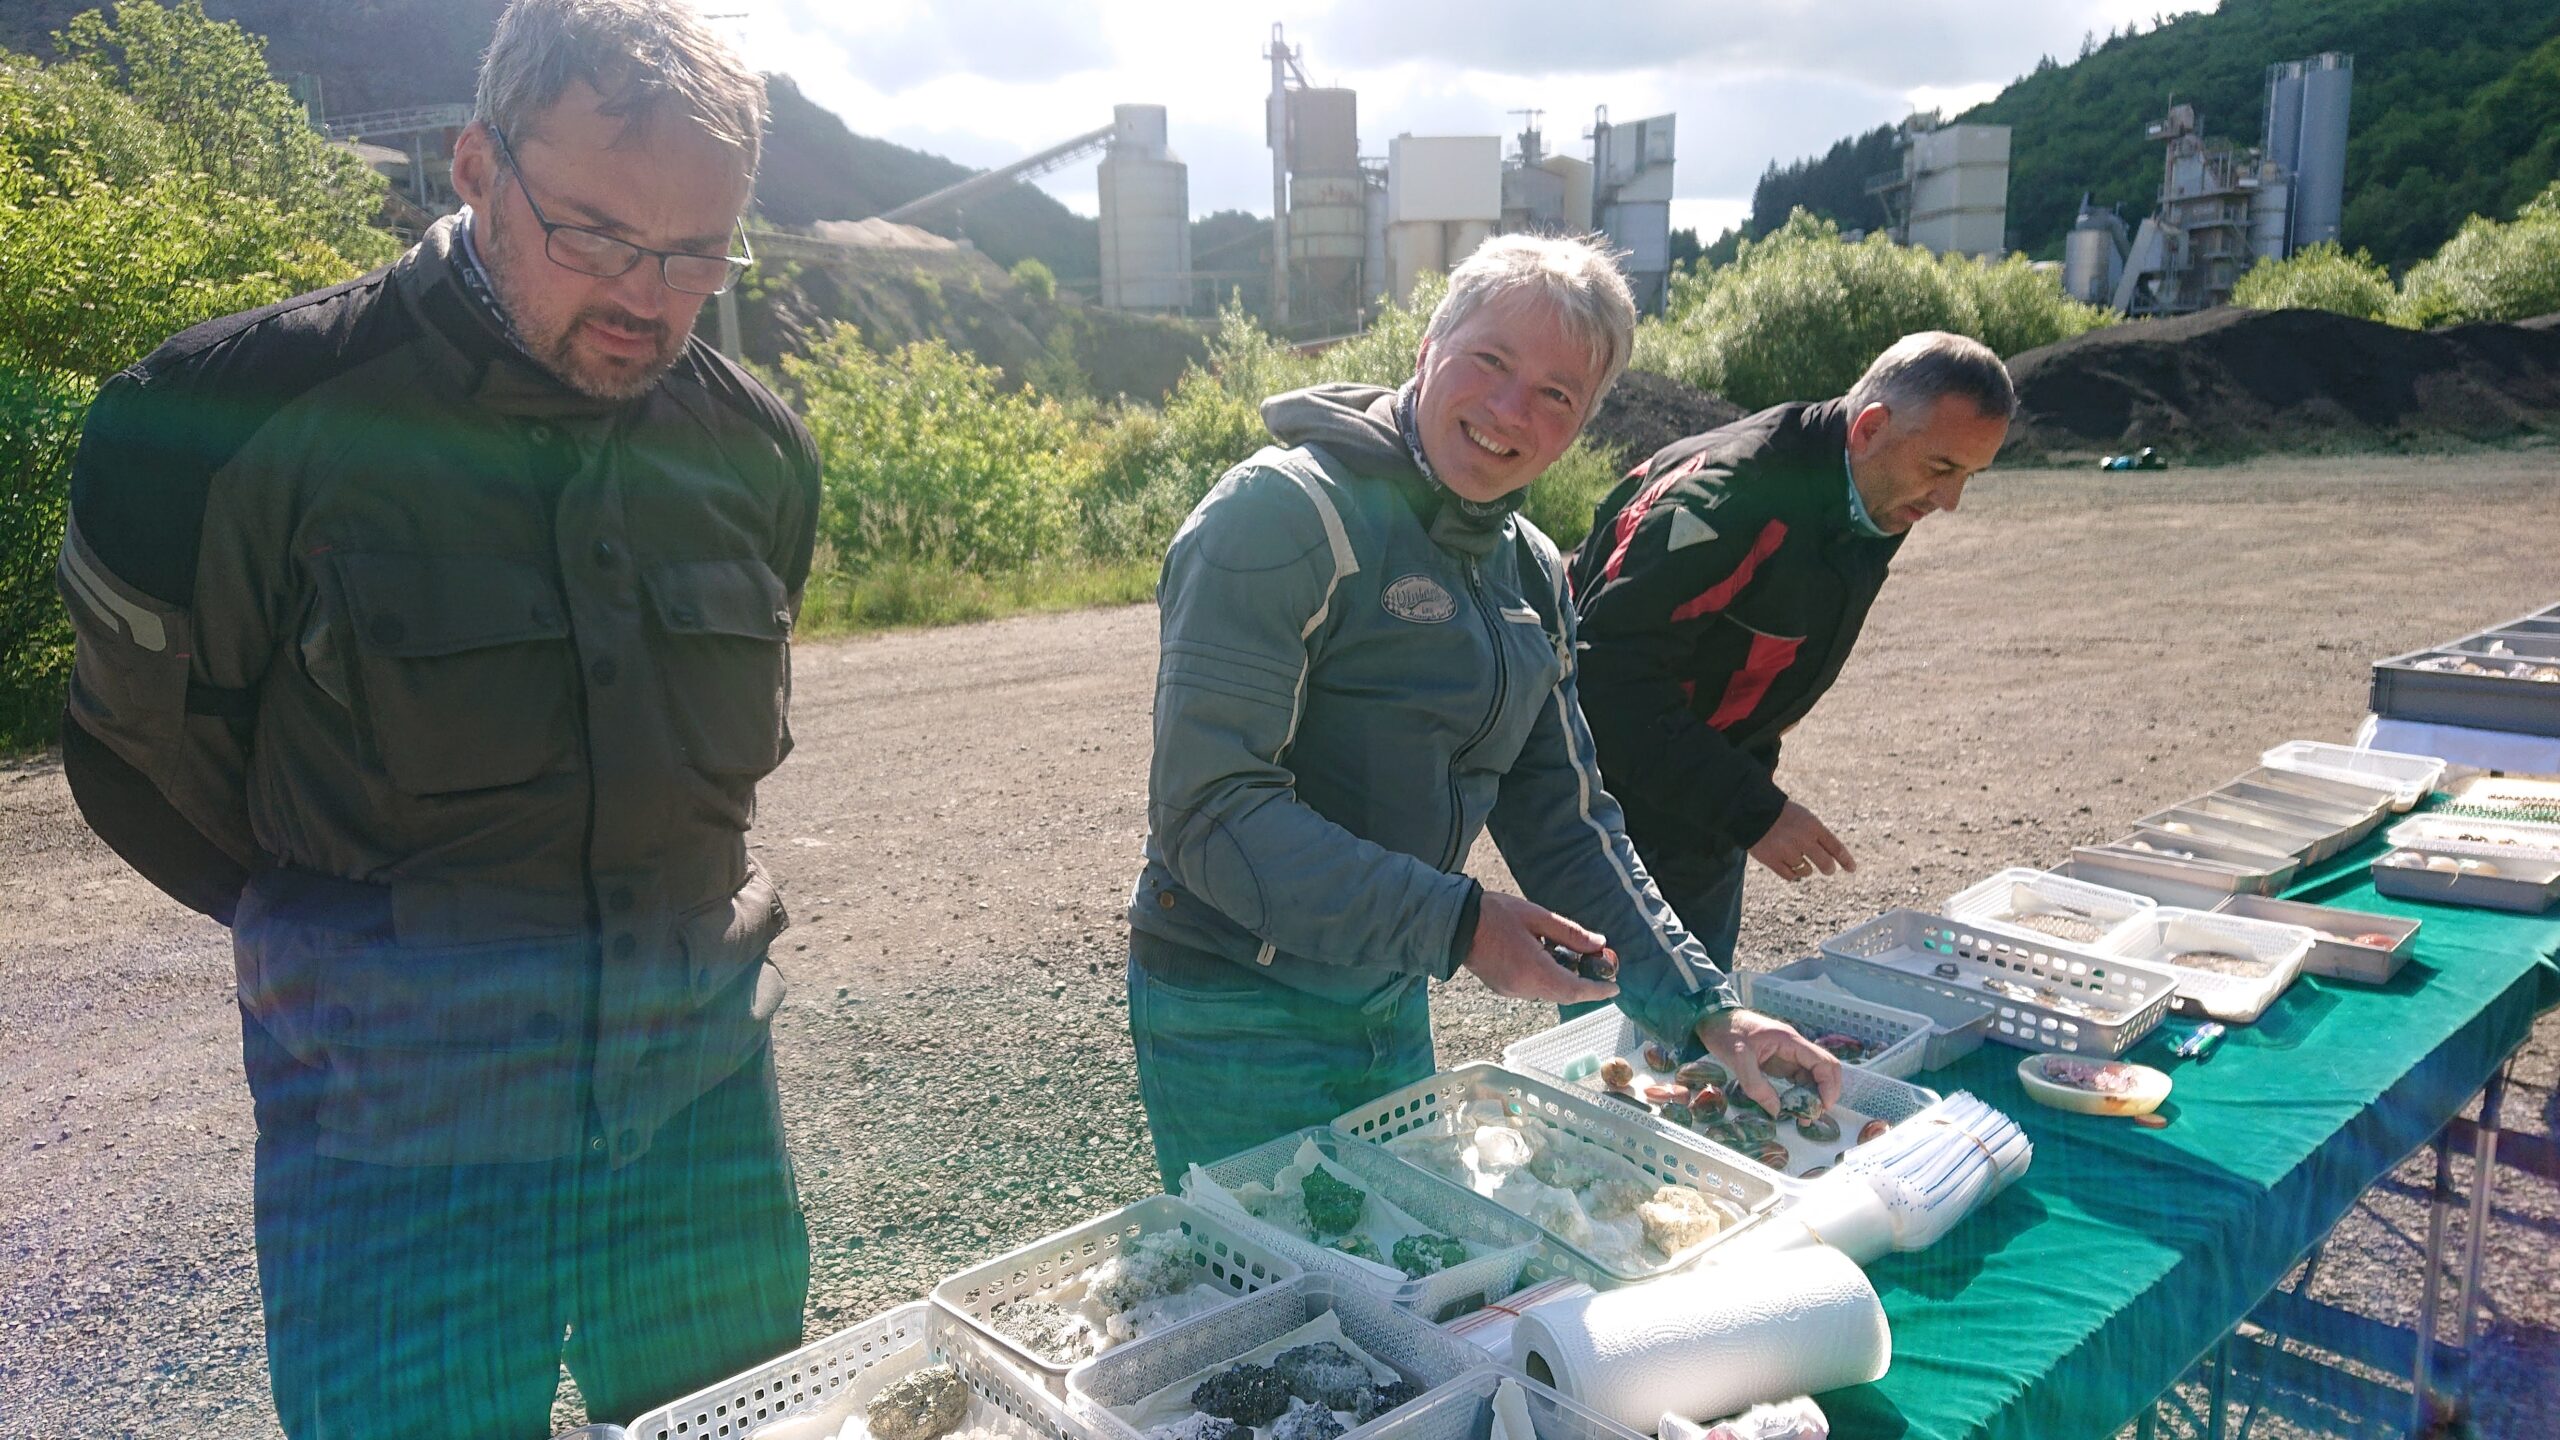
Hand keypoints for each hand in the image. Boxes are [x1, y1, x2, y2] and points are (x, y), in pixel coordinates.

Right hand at [1460, 893, 1619, 1004]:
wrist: (1453, 923)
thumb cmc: (1494, 915)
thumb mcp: (1537, 917)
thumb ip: (1570, 934)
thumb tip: (1598, 944)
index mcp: (1534, 971)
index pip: (1574, 990)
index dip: (1597, 991)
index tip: (1615, 988)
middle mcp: (1523, 988)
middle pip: (1563, 994)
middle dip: (1584, 985)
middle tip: (1598, 968)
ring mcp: (1510, 990)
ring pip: (1548, 992)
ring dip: (1564, 980)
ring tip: (1572, 957)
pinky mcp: (1502, 987)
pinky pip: (1533, 988)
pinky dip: (1547, 978)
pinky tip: (1546, 957)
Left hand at [1695, 1007, 1842, 1116]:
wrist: (1713, 1020)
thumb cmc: (1726, 1033)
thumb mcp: (1738, 1059)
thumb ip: (1756, 1086)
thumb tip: (1777, 1110)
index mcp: (1790, 1040)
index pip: (1823, 1061)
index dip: (1829, 1085)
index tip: (1824, 1106)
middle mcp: (1794, 1047)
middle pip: (1824, 1069)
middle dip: (1825, 1092)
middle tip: (1813, 1115)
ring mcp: (1788, 1055)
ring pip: (1813, 1076)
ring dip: (1813, 1096)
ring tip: (1803, 1118)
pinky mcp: (1780, 1062)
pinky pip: (1798, 1079)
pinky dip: (1800, 1094)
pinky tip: (1794, 1108)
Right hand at [1748, 799, 1854, 882]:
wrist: (1750, 810)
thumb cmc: (1781, 814)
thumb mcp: (1804, 817)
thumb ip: (1818, 835)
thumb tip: (1831, 859)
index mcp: (1812, 825)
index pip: (1835, 847)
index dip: (1845, 860)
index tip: (1852, 869)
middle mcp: (1802, 839)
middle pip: (1825, 864)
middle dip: (1828, 868)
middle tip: (1827, 869)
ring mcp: (1787, 851)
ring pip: (1806, 871)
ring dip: (1805, 868)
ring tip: (1796, 858)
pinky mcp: (1772, 860)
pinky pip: (1790, 876)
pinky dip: (1791, 873)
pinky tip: (1788, 865)